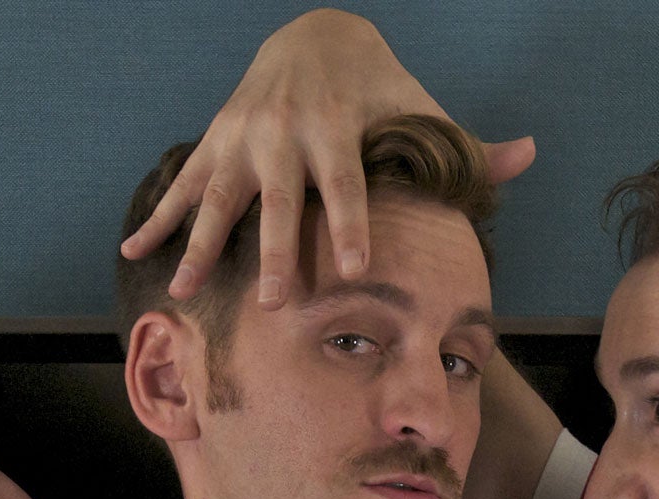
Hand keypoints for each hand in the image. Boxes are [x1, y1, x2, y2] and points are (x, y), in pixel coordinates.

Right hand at [119, 9, 533, 307]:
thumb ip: (467, 146)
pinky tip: (133, 250)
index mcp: (337, 130)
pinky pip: (182, 186)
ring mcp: (242, 138)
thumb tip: (525, 157)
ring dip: (198, 246)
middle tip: (272, 302)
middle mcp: (284, 134)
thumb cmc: (378, 89)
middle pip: (278, 203)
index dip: (349, 226)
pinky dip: (156, 218)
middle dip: (274, 252)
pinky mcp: (215, 142)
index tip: (351, 270)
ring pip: (218, 200)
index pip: (344, 185)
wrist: (314, 36)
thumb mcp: (420, 110)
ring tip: (183, 291)